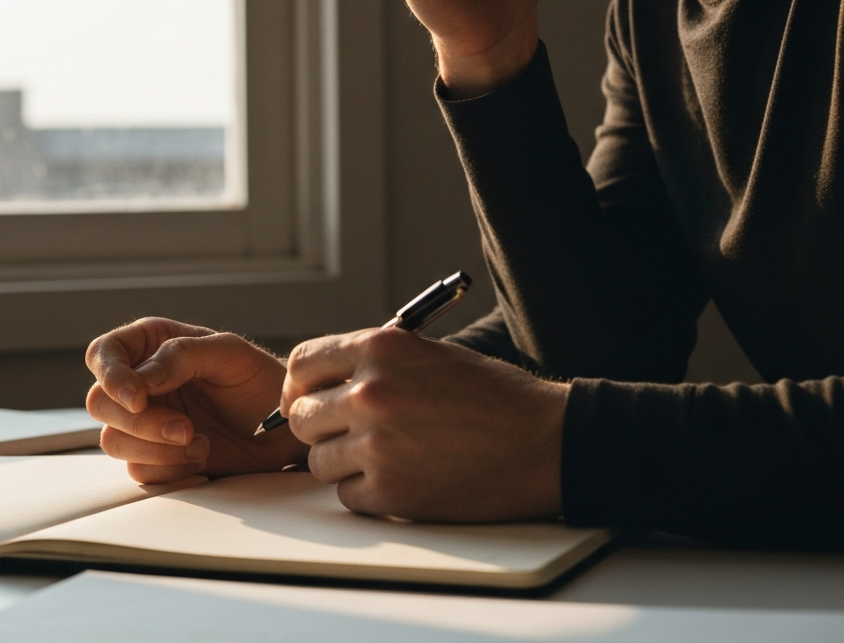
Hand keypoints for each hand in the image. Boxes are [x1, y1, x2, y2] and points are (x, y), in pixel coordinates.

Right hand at [86, 318, 308, 483]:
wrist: (283, 426)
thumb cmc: (258, 377)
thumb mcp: (228, 353)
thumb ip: (181, 355)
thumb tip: (139, 379)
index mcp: (152, 344)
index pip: (103, 353)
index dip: (111, 376)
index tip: (138, 399)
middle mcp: (141, 382)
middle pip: (101, 403)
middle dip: (140, 422)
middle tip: (184, 429)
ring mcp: (145, 421)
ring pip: (113, 440)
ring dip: (155, 449)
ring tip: (200, 443)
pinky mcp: (156, 457)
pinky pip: (139, 471)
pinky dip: (169, 470)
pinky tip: (201, 459)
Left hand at [281, 328, 568, 521]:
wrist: (543, 440)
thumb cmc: (491, 394)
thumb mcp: (427, 353)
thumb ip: (373, 362)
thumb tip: (324, 382)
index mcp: (379, 348)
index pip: (301, 364)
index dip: (299, 385)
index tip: (307, 398)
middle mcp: (369, 392)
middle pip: (300, 416)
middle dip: (320, 426)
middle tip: (348, 433)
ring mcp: (377, 444)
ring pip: (318, 461)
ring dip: (343, 462)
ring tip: (384, 456)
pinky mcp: (391, 492)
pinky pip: (347, 495)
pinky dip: (367, 492)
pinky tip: (402, 478)